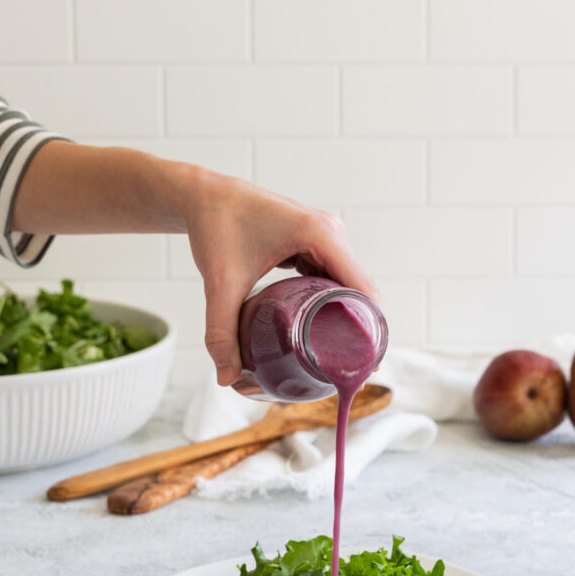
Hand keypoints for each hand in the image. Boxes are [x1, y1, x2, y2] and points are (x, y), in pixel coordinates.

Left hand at [178, 168, 377, 385]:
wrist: (204, 196)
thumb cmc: (215, 227)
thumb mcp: (220, 284)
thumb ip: (221, 332)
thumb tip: (226, 379)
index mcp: (319, 234)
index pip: (362, 289)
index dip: (370, 329)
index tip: (369, 366)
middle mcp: (331, 232)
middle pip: (360, 290)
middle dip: (359, 330)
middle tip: (353, 373)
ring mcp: (326, 236)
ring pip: (348, 285)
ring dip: (348, 318)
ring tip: (344, 358)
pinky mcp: (316, 242)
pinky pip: (334, 278)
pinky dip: (332, 304)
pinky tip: (328, 332)